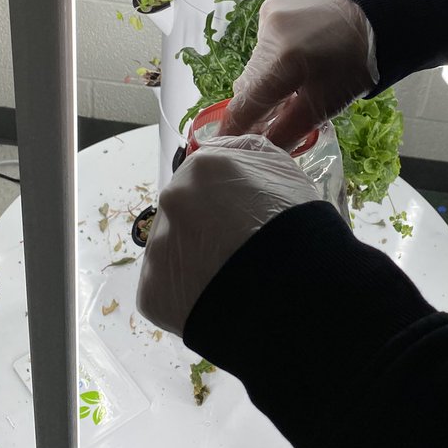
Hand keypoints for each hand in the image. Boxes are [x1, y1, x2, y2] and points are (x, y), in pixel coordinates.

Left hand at [137, 135, 319, 335]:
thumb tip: (230, 147)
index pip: (206, 174)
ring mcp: (156, 247)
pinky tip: (217, 300)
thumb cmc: (295, 224)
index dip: (227, 196)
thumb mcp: (284, 168)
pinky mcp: (151, 291)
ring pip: (174, 250)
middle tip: (239, 249)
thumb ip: (250, 150)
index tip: (246, 216)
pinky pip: (168, 290)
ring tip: (231, 279)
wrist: (291, 293)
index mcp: (201, 167)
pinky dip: (188, 295)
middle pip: (185, 211)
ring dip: (196, 259)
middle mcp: (170, 201)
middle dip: (207, 226)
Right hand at [221, 0, 378, 149]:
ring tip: (293, 81)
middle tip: (271, 117)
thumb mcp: (324, 106)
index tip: (225, 146)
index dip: (234, 129)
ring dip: (265, 79)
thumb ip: (286, 132)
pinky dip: (274, 54)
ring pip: (255, 62)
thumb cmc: (354, 67)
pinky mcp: (273, 4)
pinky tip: (296, 53)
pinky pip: (264, 40)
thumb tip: (259, 151)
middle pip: (249, 83)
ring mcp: (270, 14)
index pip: (246, 103)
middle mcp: (270, 33)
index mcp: (285, 61)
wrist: (375, 17)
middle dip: (256, 104)